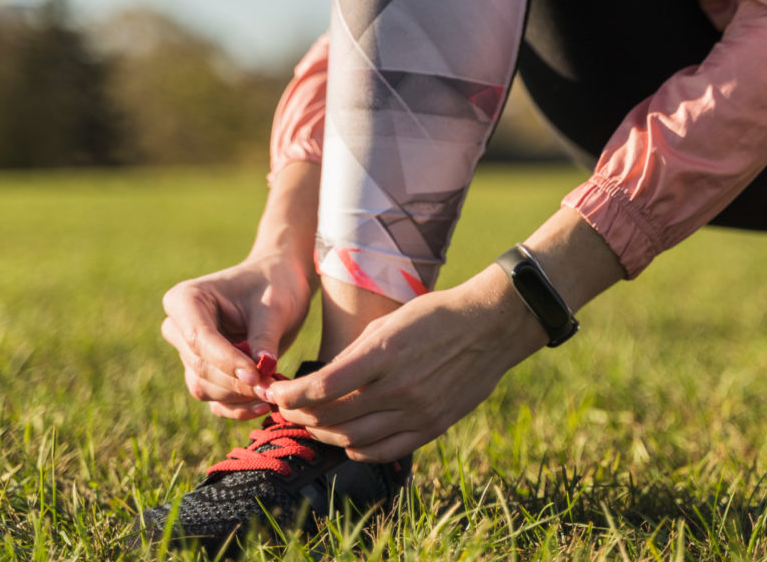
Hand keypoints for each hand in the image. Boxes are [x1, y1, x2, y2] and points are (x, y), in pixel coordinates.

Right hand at [162, 254, 313, 419]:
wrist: (280, 283)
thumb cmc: (275, 285)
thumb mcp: (275, 307)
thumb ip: (264, 339)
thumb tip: (260, 373)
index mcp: (185, 300)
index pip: (198, 339)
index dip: (226, 361)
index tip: (257, 375)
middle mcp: (178, 327)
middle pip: (200, 367)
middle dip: (236, 382)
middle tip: (272, 387)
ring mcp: (188, 353)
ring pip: (204, 388)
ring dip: (238, 396)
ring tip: (272, 392)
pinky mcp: (204, 372)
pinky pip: (213, 400)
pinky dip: (237, 407)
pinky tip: (263, 405)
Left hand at [268, 266, 545, 461]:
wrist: (491, 327)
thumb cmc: (436, 315)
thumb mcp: (389, 324)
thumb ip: (354, 356)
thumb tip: (320, 383)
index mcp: (382, 354)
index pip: (321, 387)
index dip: (291, 395)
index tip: (275, 393)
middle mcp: (397, 387)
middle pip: (332, 415)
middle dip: (300, 414)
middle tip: (286, 408)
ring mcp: (416, 411)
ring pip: (353, 437)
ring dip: (323, 433)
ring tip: (311, 423)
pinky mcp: (432, 426)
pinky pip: (385, 450)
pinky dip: (357, 448)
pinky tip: (346, 439)